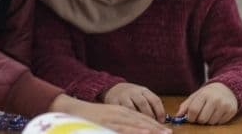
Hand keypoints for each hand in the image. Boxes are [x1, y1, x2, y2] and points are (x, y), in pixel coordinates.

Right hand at [50, 94, 170, 133]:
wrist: (72, 109)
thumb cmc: (90, 116)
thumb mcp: (108, 117)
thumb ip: (120, 122)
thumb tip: (135, 128)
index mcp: (121, 110)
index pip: (142, 117)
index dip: (155, 125)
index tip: (167, 130)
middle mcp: (119, 112)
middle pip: (142, 121)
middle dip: (156, 128)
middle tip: (169, 133)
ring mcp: (112, 118)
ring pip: (135, 125)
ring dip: (149, 130)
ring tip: (162, 133)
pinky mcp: (106, 124)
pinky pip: (122, 129)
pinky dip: (134, 131)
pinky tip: (143, 132)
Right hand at [102, 82, 164, 122]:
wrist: (114, 88)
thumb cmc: (132, 95)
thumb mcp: (142, 96)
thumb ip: (151, 105)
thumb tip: (161, 120)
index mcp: (143, 90)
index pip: (155, 100)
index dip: (160, 112)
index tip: (162, 121)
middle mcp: (133, 92)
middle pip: (143, 103)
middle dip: (149, 115)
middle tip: (152, 125)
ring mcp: (123, 96)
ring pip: (131, 108)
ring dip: (137, 118)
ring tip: (142, 125)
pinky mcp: (113, 101)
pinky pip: (120, 110)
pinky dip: (126, 118)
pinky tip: (131, 123)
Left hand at [176, 82, 237, 124]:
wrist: (227, 89)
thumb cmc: (208, 94)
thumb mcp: (195, 96)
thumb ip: (186, 106)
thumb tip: (177, 116)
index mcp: (204, 94)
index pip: (193, 110)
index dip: (190, 117)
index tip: (190, 118)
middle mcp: (215, 99)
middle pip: (202, 119)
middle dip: (198, 120)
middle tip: (199, 116)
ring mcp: (224, 105)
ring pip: (211, 122)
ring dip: (207, 121)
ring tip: (209, 113)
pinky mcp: (231, 111)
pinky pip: (220, 123)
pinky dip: (216, 121)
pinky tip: (216, 113)